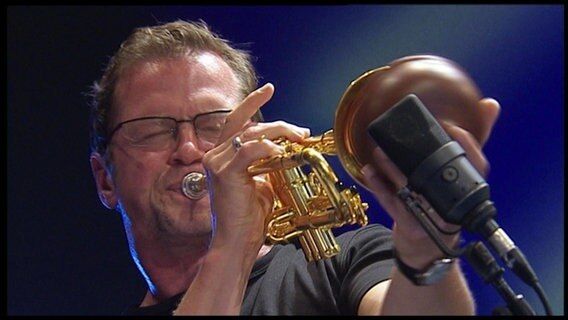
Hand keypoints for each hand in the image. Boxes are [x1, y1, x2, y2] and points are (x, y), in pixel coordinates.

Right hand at [202, 83, 309, 253]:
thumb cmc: (249, 216)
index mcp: (222, 156)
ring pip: (250, 133)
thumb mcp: (261, 183)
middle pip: (245, 123)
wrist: (237, 240)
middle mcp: (215, 156)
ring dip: (279, 132)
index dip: (252, 103)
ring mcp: (217, 163)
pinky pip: (249, 151)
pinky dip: (267, 148)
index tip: (268, 90)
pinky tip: (281, 150)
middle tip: (299, 129)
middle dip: (274, 119)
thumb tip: (284, 148)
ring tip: (299, 138)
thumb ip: (267, 163)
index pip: (236, 122)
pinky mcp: (225, 173)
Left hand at [361, 98, 499, 266]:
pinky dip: (379, 186)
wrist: (427, 247)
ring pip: (410, 190)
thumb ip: (472, 143)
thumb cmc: (442, 205)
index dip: (467, 148)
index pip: (475, 167)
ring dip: (392, 169)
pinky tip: (369, 170)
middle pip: (436, 179)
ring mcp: (429, 217)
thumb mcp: (458, 176)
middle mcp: (450, 206)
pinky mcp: (409, 225)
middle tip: (404, 138)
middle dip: (419, 160)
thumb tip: (490, 105)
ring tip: (380, 151)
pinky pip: (392, 203)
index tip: (453, 129)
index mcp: (465, 192)